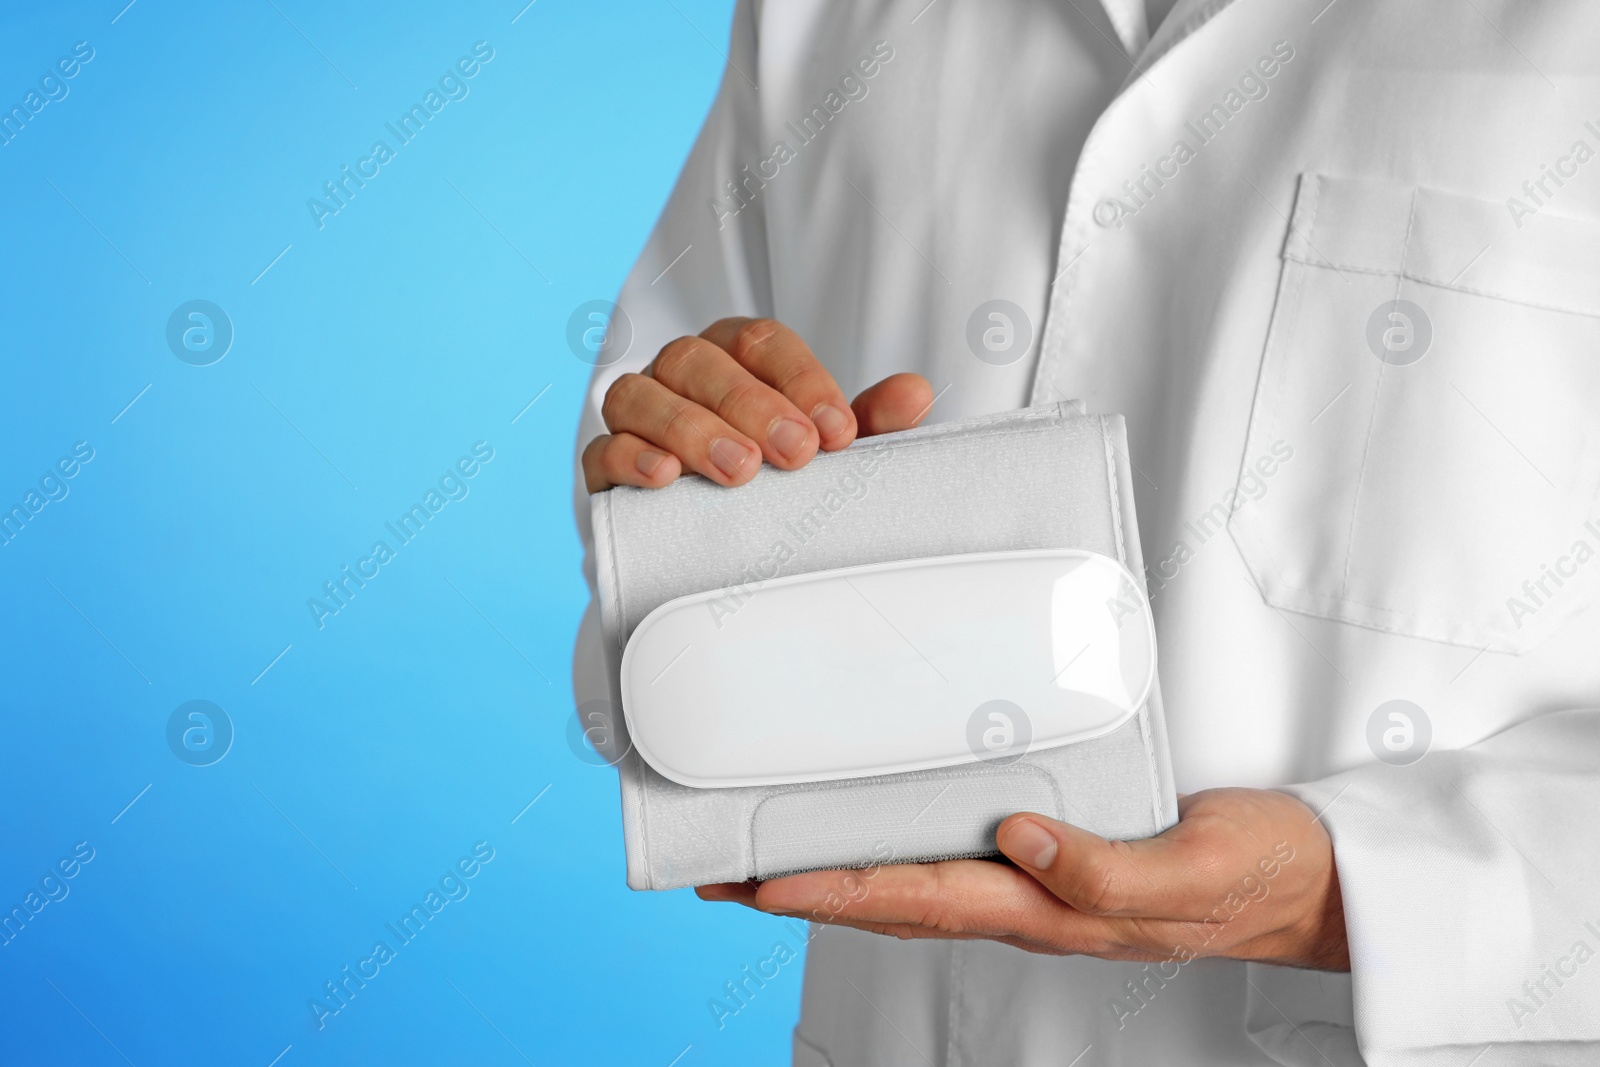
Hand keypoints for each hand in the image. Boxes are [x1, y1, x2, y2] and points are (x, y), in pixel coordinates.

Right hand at [583, 317, 932, 492]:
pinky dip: (630, 457)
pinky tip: (665, 478)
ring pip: (641, 395)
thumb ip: (868, 423)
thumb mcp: (830, 454)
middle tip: (796, 455)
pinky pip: (602, 449)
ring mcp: (638, 416)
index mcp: (737, 356)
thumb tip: (915, 392)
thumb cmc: (778, 480)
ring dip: (690, 428)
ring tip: (738, 472)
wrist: (715, 548)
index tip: (838, 435)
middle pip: (699, 360)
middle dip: (749, 405)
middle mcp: (681, 375)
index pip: (760, 341)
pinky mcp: (606, 466)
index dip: (801, 381)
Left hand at [697, 788, 1349, 971]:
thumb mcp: (1190, 872)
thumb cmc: (1252, 875)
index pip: (918, 899)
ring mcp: (1035, 877)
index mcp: (1049, 907)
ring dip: (835, 869)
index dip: (834, 891)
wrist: (1302, 879)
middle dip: (802, 888)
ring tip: (766, 852)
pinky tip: (872, 825)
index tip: (758, 880)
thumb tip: (1016, 837)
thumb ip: (1104, 871)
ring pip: (913, 880)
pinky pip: (954, 851)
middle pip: (891, 898)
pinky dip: (894, 843)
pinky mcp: (1052, 846)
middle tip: (722, 870)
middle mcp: (1027, 897)